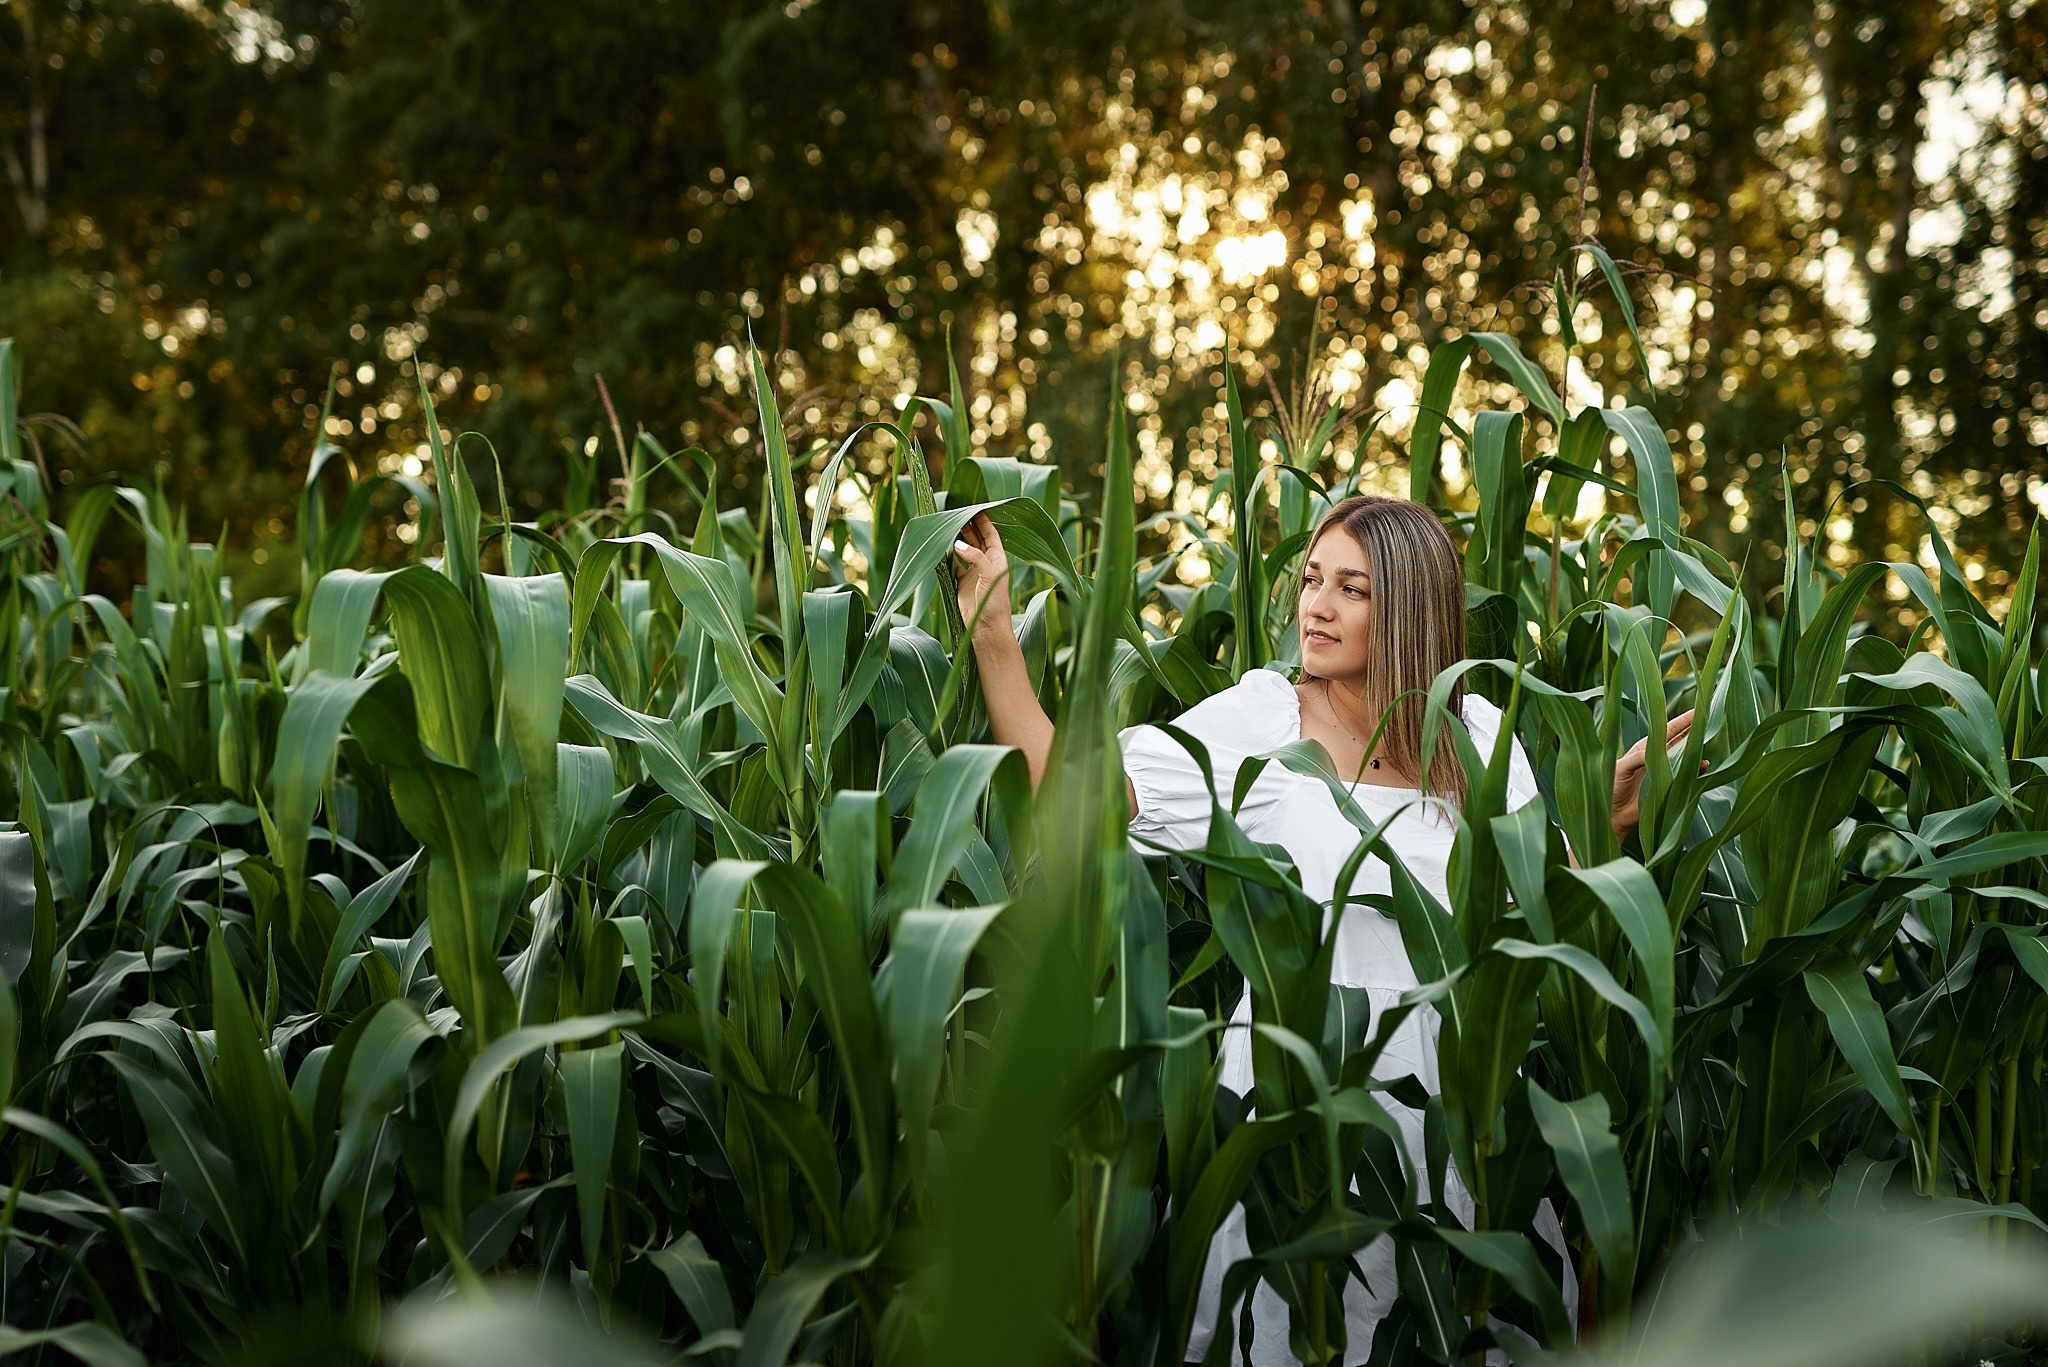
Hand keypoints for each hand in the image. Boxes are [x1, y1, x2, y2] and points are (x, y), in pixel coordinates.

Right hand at [952, 513, 1013, 645]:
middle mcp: (986, 561)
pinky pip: (954, 562)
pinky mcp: (962, 581)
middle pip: (977, 537)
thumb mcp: (989, 576)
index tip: (974, 506)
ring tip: (948, 523)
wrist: (986, 626)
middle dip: (968, 524)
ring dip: (958, 536)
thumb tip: (958, 543)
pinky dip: (948, 553)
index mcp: (997, 557)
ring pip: (965, 548)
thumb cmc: (994, 602)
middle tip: (956, 511)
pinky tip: (942, 544)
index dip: (983, 520)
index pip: (991, 532)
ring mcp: (974, 571)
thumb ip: (975, 558)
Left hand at [1612, 710, 1701, 839]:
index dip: (1683, 720)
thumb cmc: (1611, 787)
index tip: (1698, 710)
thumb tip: (1657, 752)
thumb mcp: (1620, 768)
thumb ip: (1637, 758)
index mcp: (1645, 747)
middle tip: (1710, 719)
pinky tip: (1703, 764)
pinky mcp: (1670, 786)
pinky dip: (1696, 770)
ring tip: (1708, 740)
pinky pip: (1687, 775)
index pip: (1667, 729)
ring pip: (1686, 756)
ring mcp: (1665, 771)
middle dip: (1694, 730)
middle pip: (1681, 740)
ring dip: (1696, 749)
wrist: (1612, 814)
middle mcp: (1658, 757)